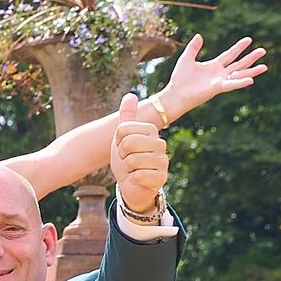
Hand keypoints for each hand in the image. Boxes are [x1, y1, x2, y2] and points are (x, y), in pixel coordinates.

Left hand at [111, 94, 168, 216]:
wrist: (132, 185)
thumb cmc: (127, 159)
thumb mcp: (123, 137)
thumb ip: (126, 117)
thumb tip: (130, 95)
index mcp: (151, 131)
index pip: (123, 129)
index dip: (117, 141)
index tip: (123, 147)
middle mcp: (160, 144)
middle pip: (127, 143)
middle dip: (121, 155)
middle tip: (127, 160)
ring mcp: (163, 161)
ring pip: (132, 160)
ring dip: (127, 169)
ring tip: (133, 170)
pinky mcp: (161, 178)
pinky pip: (138, 176)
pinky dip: (133, 180)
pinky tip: (138, 180)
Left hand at [157, 33, 265, 121]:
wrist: (175, 94)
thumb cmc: (179, 78)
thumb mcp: (186, 58)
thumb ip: (193, 47)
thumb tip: (200, 35)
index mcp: (213, 66)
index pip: (230, 55)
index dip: (239, 47)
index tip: (249, 39)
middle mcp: (219, 74)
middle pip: (239, 64)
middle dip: (251, 58)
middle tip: (263, 50)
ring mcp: (220, 81)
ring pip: (240, 74)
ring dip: (252, 71)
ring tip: (265, 66)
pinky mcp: (217, 88)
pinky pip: (231, 85)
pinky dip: (240, 82)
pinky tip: (251, 80)